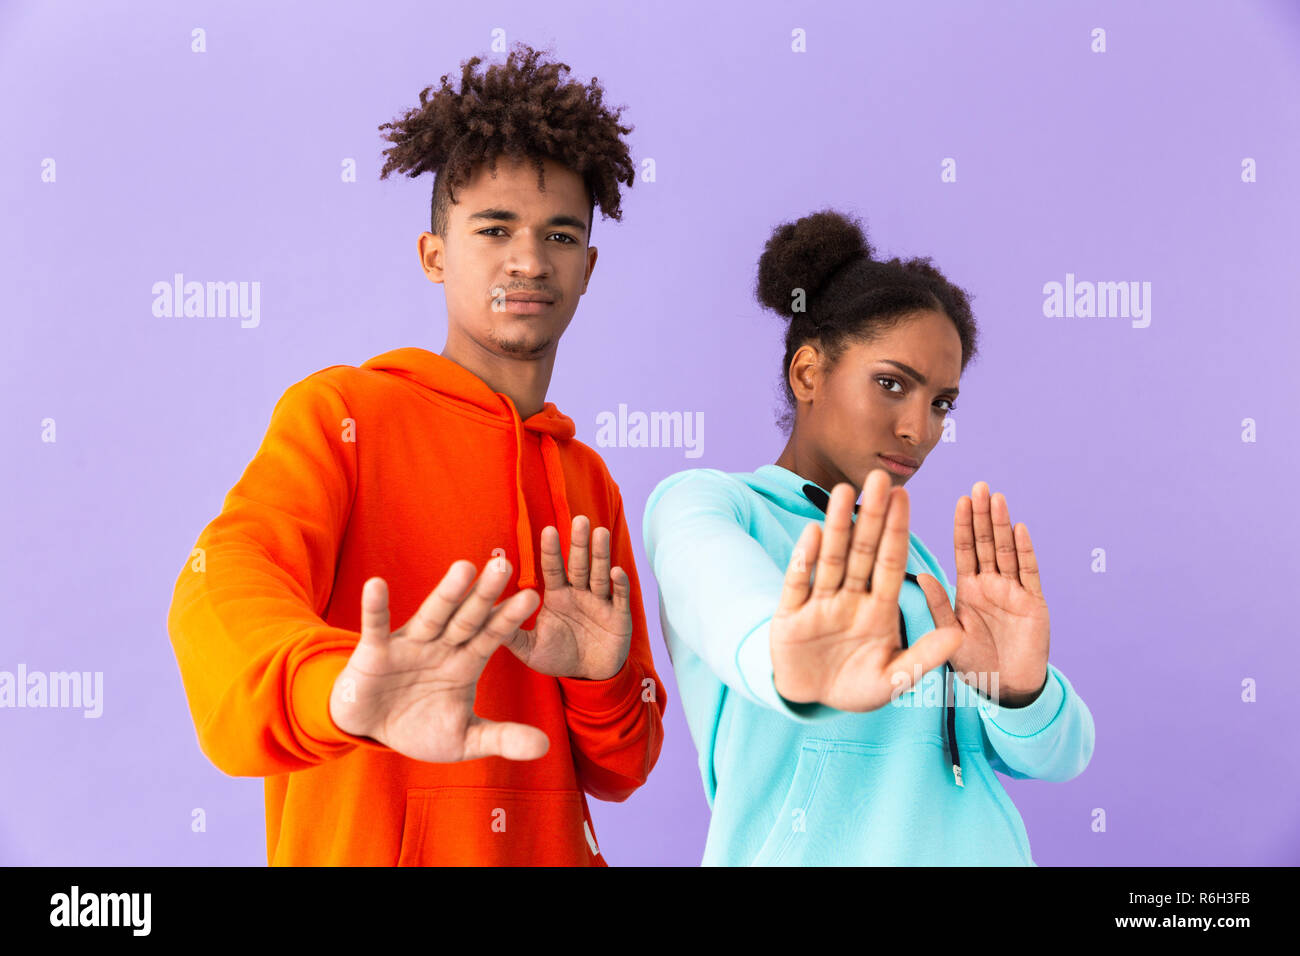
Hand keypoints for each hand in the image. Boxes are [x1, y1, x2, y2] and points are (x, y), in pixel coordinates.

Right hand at [328, 558, 548, 761]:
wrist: (371, 731)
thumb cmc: (420, 728)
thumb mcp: (465, 739)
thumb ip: (502, 738)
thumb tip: (545, 746)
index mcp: (465, 662)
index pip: (492, 636)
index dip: (509, 618)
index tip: (533, 596)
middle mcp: (442, 646)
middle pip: (468, 618)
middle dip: (485, 595)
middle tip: (505, 566)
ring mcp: (409, 645)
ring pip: (432, 615)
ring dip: (447, 593)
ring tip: (465, 568)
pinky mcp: (375, 651)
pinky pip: (376, 626)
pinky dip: (375, 607)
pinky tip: (376, 584)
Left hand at [504, 515, 632, 680]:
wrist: (587, 678)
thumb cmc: (558, 657)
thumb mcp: (530, 648)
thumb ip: (511, 633)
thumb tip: (482, 618)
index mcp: (558, 595)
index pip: (553, 568)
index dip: (551, 550)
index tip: (548, 530)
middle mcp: (579, 593)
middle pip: (578, 564)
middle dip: (579, 543)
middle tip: (579, 519)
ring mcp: (600, 603)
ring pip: (599, 574)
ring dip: (600, 555)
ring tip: (599, 533)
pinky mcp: (618, 617)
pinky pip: (619, 597)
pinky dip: (619, 585)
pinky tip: (615, 572)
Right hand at [770, 468, 965, 711]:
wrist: (809, 700)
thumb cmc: (854, 688)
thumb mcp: (893, 679)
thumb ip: (924, 657)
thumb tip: (959, 636)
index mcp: (878, 609)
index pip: (890, 562)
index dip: (897, 530)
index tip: (906, 497)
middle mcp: (850, 597)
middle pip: (862, 550)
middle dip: (872, 516)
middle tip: (880, 477)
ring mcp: (819, 602)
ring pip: (831, 558)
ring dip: (838, 526)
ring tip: (845, 492)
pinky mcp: (790, 613)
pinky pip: (798, 582)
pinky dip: (805, 559)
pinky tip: (813, 532)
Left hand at [915, 481, 1049, 706]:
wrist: (1005, 689)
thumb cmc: (974, 662)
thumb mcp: (950, 634)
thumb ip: (938, 606)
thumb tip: (921, 575)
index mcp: (968, 589)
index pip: (965, 550)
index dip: (963, 525)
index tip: (960, 499)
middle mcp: (991, 585)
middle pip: (987, 543)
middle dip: (983, 515)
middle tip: (979, 486)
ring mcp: (1013, 592)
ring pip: (1007, 552)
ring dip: (1002, 525)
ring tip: (997, 498)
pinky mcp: (1033, 604)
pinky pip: (1028, 573)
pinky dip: (1025, 552)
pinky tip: (1019, 529)